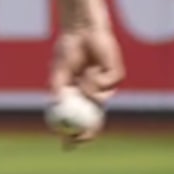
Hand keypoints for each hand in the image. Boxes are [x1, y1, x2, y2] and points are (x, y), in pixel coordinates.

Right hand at [49, 21, 124, 146]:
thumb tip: (57, 109)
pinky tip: (92, 67)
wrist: (81, 30)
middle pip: (96, 119)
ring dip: (88, 91)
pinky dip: (95, 80)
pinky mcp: (116, 76)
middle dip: (89, 132)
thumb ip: (58, 91)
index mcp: (80, 93)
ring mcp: (107, 84)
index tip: (69, 143)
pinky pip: (106, 88)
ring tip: (82, 75)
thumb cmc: (68, 49)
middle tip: (82, 137)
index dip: (75, 133)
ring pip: (99, 101)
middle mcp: (95, 91)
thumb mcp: (58, 74)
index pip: (80, 119)